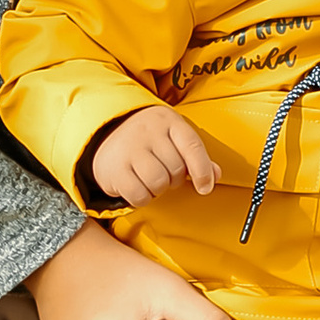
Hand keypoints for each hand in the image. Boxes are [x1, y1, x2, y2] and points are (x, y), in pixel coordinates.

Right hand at [88, 105, 220, 206]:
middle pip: (176, 169)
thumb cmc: (147, 139)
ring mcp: (129, 148)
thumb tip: (216, 175)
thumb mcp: (173, 138)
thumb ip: (196, 157)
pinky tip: (138, 186)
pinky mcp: (115, 168)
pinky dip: (142, 198)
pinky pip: (139, 195)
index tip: (205, 187)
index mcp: (168, 120)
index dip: (202, 170)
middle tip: (164, 173)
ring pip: (158, 183)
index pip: (192, 146)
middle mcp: (148, 131)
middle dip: (174, 179)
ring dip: (158, 189)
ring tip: (150, 179)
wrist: (104, 132)